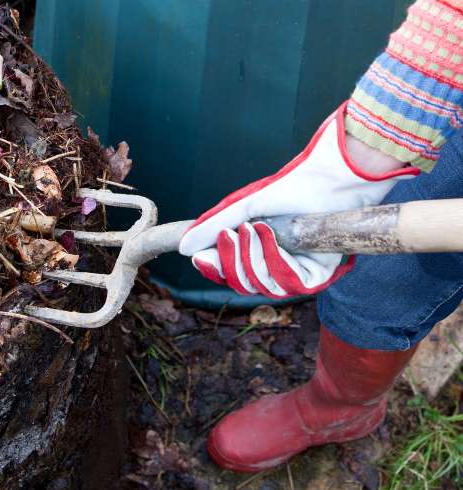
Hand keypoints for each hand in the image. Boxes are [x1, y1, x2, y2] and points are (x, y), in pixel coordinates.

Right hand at [178, 102, 418, 297]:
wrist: (329, 179)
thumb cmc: (291, 188)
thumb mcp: (243, 208)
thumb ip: (213, 228)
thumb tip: (183, 248)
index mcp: (257, 251)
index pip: (228, 273)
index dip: (213, 268)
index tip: (200, 257)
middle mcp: (275, 265)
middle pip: (241, 284)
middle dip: (232, 260)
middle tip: (233, 233)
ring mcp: (296, 272)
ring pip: (262, 286)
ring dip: (254, 257)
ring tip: (256, 228)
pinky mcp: (317, 275)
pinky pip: (287, 282)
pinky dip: (275, 259)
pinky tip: (273, 236)